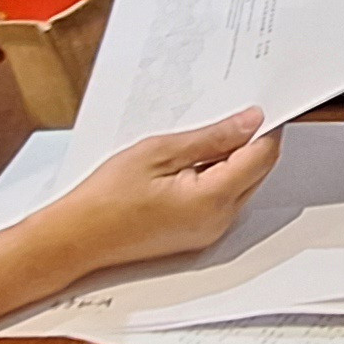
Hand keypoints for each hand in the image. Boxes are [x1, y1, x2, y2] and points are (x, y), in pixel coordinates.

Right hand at [41, 109, 278, 270]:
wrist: (77, 238)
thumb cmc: (107, 198)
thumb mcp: (160, 152)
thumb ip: (212, 138)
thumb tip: (250, 122)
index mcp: (212, 200)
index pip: (261, 157)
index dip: (266, 128)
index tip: (259, 105)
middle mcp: (218, 221)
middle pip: (257, 173)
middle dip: (251, 142)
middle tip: (232, 112)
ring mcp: (209, 232)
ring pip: (242, 186)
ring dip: (234, 159)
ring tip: (203, 136)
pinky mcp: (198, 235)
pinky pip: (223, 199)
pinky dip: (218, 176)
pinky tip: (193, 160)